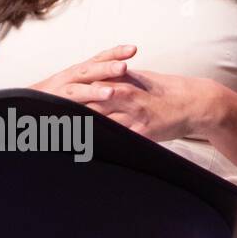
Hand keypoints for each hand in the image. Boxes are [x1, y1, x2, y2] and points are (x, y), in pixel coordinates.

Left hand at [30, 44, 210, 143]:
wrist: (197, 102)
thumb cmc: (166, 92)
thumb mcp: (139, 82)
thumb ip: (117, 84)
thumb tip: (97, 87)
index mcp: (121, 83)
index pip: (87, 91)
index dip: (64, 99)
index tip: (42, 107)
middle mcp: (125, 97)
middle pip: (89, 106)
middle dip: (65, 115)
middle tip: (40, 124)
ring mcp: (135, 114)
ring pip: (102, 122)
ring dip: (80, 131)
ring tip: (56, 140)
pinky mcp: (146, 130)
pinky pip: (124, 139)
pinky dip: (108, 146)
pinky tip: (91, 155)